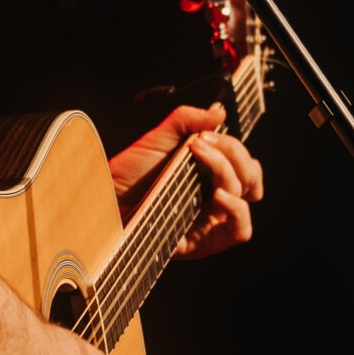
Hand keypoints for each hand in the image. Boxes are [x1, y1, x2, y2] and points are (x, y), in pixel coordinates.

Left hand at [109, 102, 264, 260]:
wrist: (104, 200)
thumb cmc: (128, 174)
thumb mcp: (158, 138)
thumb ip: (187, 120)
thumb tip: (219, 113)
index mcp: (207, 174)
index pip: (241, 161)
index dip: (231, 146)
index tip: (204, 135)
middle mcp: (212, 196)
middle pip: (249, 175)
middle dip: (233, 153)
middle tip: (202, 143)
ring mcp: (211, 219)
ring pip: (245, 195)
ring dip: (228, 171)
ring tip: (201, 159)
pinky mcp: (205, 241)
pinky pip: (241, 230)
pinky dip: (237, 208)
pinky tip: (218, 195)